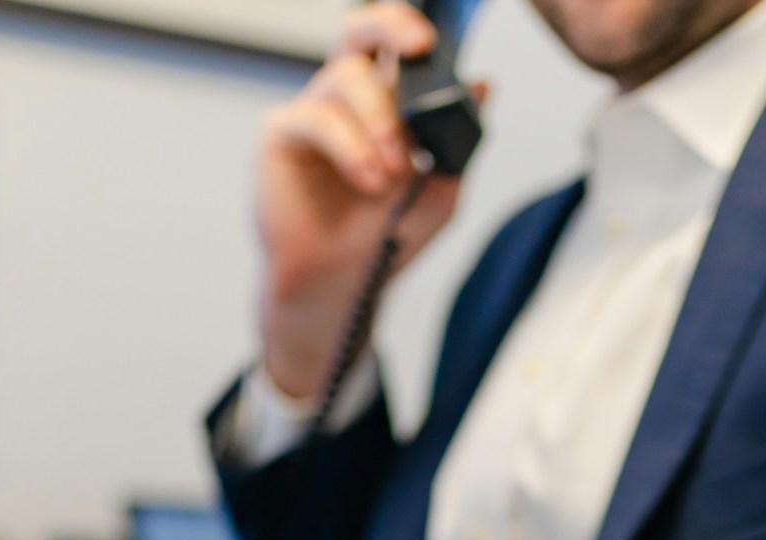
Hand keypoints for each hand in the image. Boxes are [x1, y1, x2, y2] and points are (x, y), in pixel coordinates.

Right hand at [256, 3, 474, 399]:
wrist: (343, 286)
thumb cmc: (383, 238)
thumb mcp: (440, 191)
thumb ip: (459, 141)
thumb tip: (483, 86)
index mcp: (388, 103)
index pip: (397, 44)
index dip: (414, 28)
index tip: (437, 40)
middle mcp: (349, 98)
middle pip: (361, 30)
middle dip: (391, 26)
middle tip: (419, 49)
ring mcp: (314, 111)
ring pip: (347, 76)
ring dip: (382, 121)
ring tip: (394, 172)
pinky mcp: (282, 134)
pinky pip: (317, 117)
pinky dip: (351, 146)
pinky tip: (369, 181)